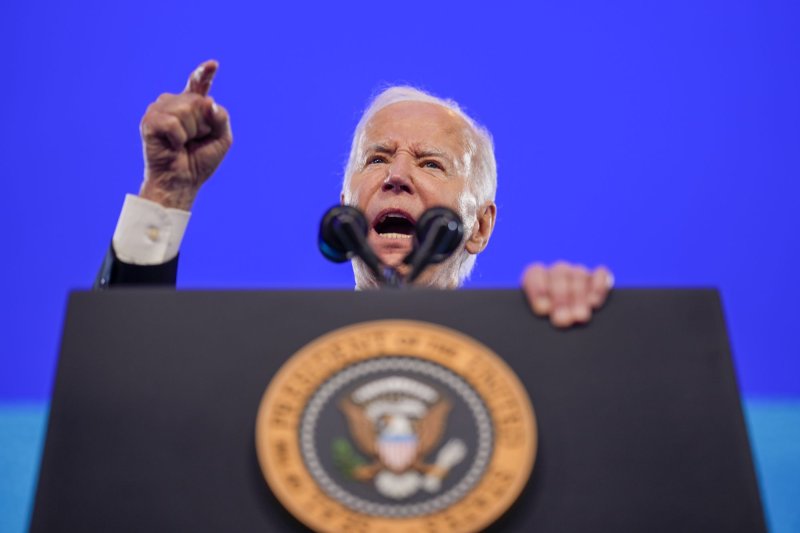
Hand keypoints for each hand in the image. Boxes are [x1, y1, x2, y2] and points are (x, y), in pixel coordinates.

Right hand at [138, 60, 232, 209]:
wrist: (182, 181)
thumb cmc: (200, 161)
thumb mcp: (222, 139)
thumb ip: (221, 117)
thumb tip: (208, 102)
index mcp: (192, 106)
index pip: (198, 85)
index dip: (204, 74)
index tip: (213, 65)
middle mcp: (174, 103)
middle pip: (197, 101)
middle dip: (202, 125)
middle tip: (193, 141)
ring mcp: (159, 109)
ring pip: (185, 109)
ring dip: (190, 132)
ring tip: (181, 143)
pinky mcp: (149, 120)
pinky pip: (173, 122)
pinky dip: (178, 137)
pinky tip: (172, 145)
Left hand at [521, 261, 612, 327]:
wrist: (575, 332)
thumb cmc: (550, 324)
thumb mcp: (540, 317)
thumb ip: (540, 311)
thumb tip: (544, 310)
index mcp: (536, 275)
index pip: (534, 273)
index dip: (537, 289)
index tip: (542, 309)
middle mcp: (557, 271)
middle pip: (558, 275)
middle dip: (561, 298)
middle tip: (563, 319)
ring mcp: (578, 273)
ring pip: (579, 274)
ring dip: (579, 297)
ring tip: (579, 317)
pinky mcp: (599, 278)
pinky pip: (600, 274)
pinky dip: (598, 287)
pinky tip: (595, 302)